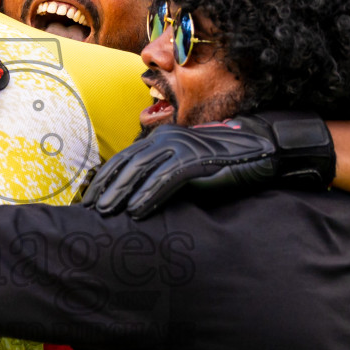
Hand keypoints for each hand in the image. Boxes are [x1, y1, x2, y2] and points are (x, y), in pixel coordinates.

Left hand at [82, 111, 334, 219]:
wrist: (262, 150)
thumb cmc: (224, 163)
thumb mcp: (188, 166)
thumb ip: (163, 174)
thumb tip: (136, 199)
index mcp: (162, 137)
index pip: (125, 159)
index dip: (104, 179)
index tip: (89, 199)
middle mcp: (167, 138)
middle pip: (126, 163)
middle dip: (104, 187)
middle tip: (87, 209)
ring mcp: (181, 147)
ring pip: (140, 171)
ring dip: (120, 193)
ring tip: (105, 212)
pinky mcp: (196, 160)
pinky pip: (166, 180)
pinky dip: (148, 196)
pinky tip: (135, 212)